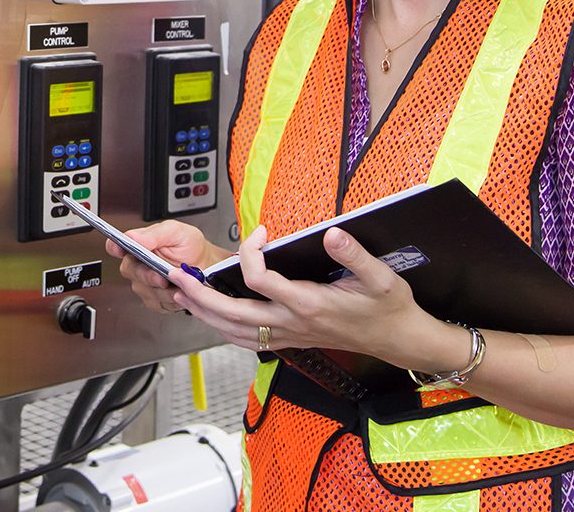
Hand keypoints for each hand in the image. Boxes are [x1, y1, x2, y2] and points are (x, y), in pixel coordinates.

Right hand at [107, 221, 228, 314]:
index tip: (119, 248)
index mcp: (139, 245)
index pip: (116, 245)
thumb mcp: (177, 232)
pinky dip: (170, 300)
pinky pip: (156, 304)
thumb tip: (133, 237)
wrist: (208, 266)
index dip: (114, 247)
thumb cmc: (191, 247)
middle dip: (146, 275)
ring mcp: (145, 283)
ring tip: (177, 284)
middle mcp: (139, 264)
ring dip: (162, 290)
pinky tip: (178, 292)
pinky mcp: (155, 300)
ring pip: (144, 290)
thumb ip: (155, 234)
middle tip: (161, 276)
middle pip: (129, 271)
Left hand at [168, 226, 451, 364]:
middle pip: (231, 313)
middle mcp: (291, 323)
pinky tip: (211, 314)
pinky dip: (221, 326)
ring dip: (203, 312)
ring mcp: (287, 336)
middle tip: (174, 274)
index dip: (250, 252)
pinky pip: (245, 339)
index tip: (259, 232)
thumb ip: (354, 255)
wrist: (399, 340)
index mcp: (308, 304)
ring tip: (181, 292)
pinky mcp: (288, 340)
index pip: (259, 279)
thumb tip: (332, 234)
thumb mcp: (381, 277)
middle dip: (198, 293)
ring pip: (232, 331)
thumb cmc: (389, 308)